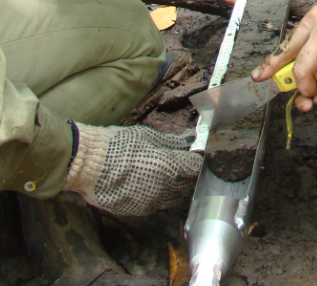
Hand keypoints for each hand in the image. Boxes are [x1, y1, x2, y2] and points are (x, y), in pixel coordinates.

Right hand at [63, 123, 201, 215]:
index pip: (195, 167)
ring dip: (172, 187)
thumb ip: (171, 141)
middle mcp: (164, 187)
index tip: (193, 156)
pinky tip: (146, 185)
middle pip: (186, 183)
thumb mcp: (148, 136)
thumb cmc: (118, 146)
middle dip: (185, 174)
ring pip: (172, 197)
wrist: (89, 166)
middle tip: (177, 164)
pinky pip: (155, 205)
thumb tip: (189, 139)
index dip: (196, 161)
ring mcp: (150, 201)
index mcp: (169, 166)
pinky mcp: (137, 211)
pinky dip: (156, 196)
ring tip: (161, 175)